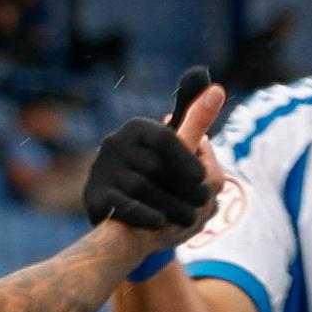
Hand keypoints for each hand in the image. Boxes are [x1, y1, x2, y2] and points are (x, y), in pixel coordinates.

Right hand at [80, 68, 223, 234]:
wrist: (122, 217)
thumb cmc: (157, 173)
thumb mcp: (176, 144)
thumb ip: (196, 118)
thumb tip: (217, 89)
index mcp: (137, 128)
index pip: (165, 138)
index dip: (187, 159)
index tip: (204, 178)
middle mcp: (114, 143)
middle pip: (155, 166)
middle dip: (182, 188)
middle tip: (203, 203)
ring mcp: (101, 170)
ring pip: (141, 186)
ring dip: (168, 204)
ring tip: (190, 219)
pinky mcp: (94, 196)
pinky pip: (121, 205)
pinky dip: (143, 215)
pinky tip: (160, 222)